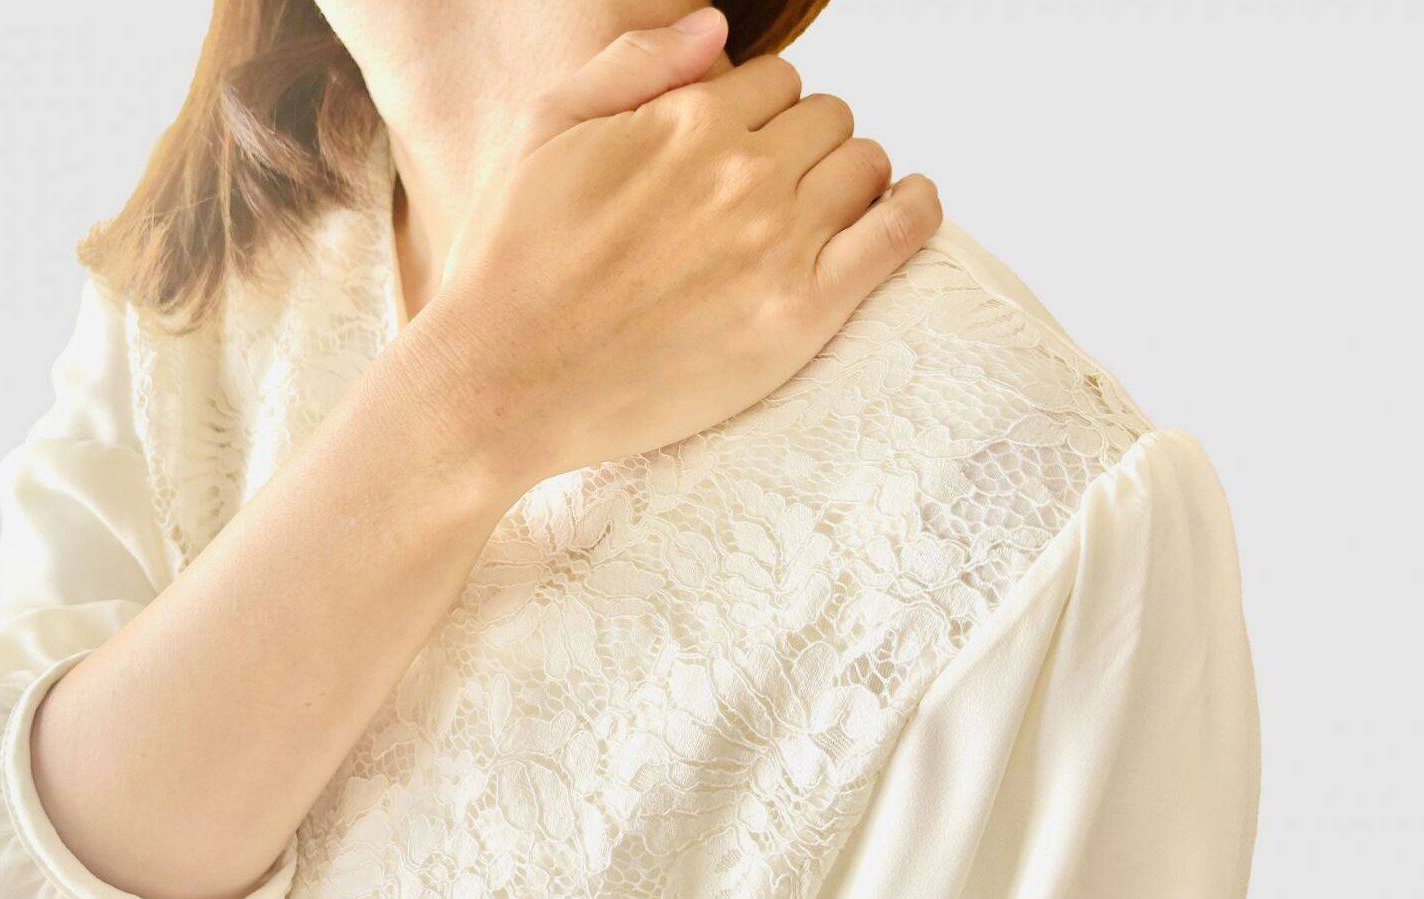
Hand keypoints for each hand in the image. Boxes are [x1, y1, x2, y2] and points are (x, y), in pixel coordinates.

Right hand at [395, 7, 941, 489]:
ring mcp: (778, 243)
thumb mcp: (545, 129)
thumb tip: (716, 26)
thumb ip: (634, 63)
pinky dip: (916, 208)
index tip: (744, 147)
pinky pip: (898, 234)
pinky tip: (911, 203)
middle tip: (775, 187)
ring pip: (865, 164)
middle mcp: (741, 172)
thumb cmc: (513, 260)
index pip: (777, 80)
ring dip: (853, 173)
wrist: (507, 379)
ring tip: (824, 206)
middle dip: (808, 140)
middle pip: (828, 118)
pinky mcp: (803, 313)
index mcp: (685, 122)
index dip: (765, 110)